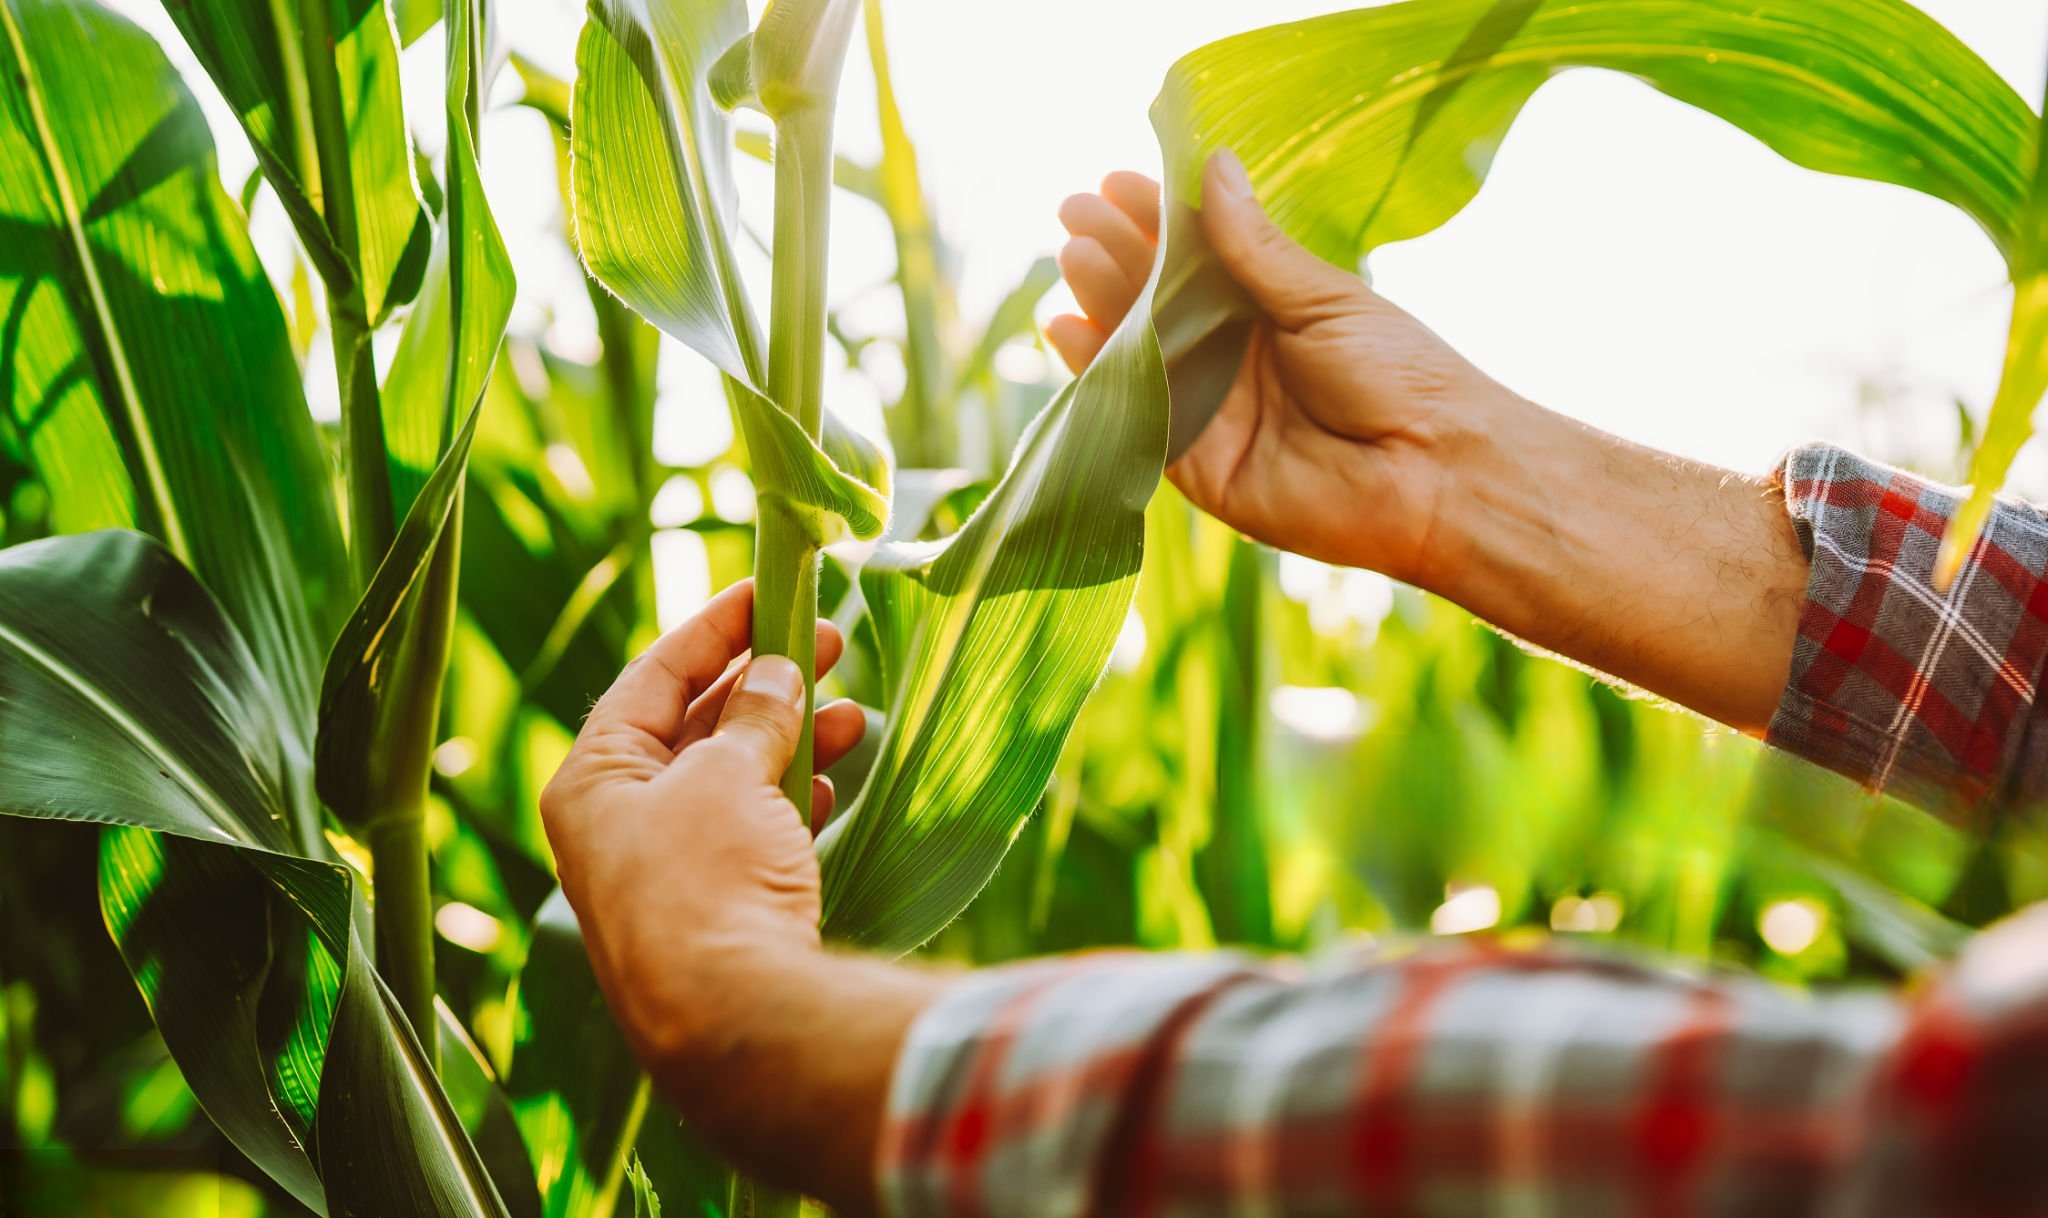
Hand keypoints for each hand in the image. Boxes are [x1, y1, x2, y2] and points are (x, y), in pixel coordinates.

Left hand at [541, 584, 945, 1213]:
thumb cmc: (708, 882)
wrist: (733, 1023)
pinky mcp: (712, 916)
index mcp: (592, 780)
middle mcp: (617, 826)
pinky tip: (832, 788)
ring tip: (853, 718)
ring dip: (791, 744)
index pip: (651, 677)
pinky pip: (750, 838)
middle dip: (764, 686)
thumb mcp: (729, 775)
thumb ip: (753, 714)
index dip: (714, 628)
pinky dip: (791, 806)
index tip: (769, 590)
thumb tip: (772, 673)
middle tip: (827, 643)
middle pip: (693, 728)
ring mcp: (664, 875)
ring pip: (730, 784)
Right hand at [1048, 152, 1525, 584]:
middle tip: (1074, 213)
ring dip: (1101, 304)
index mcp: (1266, 307)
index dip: (1152, 219)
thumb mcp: (1325, 298)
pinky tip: (1066, 329)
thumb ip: (1256, 247)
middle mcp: (1231, 355)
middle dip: (1114, 254)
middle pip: (1156, 299)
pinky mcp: (1195, 466)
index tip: (1111, 183)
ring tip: (1073, 257)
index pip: (1194, 255)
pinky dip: (1097, 375)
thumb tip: (1213, 165)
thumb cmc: (1400, 375)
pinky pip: (1135, 418)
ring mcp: (1210, 409)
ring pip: (1139, 352)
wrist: (1432, 472)